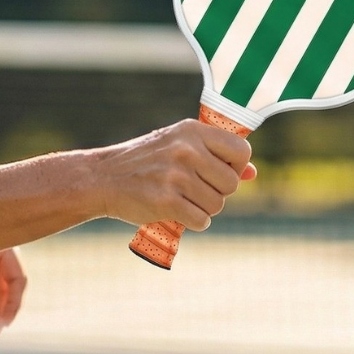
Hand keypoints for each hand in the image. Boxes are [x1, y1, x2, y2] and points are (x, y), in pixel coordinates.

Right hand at [101, 119, 255, 229]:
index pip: (241, 149)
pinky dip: (193, 222)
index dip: (236, 166)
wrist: (102, 178)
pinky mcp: (166, 201)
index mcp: (191, 131)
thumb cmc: (145, 162)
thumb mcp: (178, 146)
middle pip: (231, 183)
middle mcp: (186, 149)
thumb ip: (215, 156)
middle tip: (194, 189)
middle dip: (218, 192)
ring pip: (217, 205)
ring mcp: (176, 175)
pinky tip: (178, 213)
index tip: (218, 172)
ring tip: (182, 200)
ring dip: (204, 209)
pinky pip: (202, 220)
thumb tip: (252, 174)